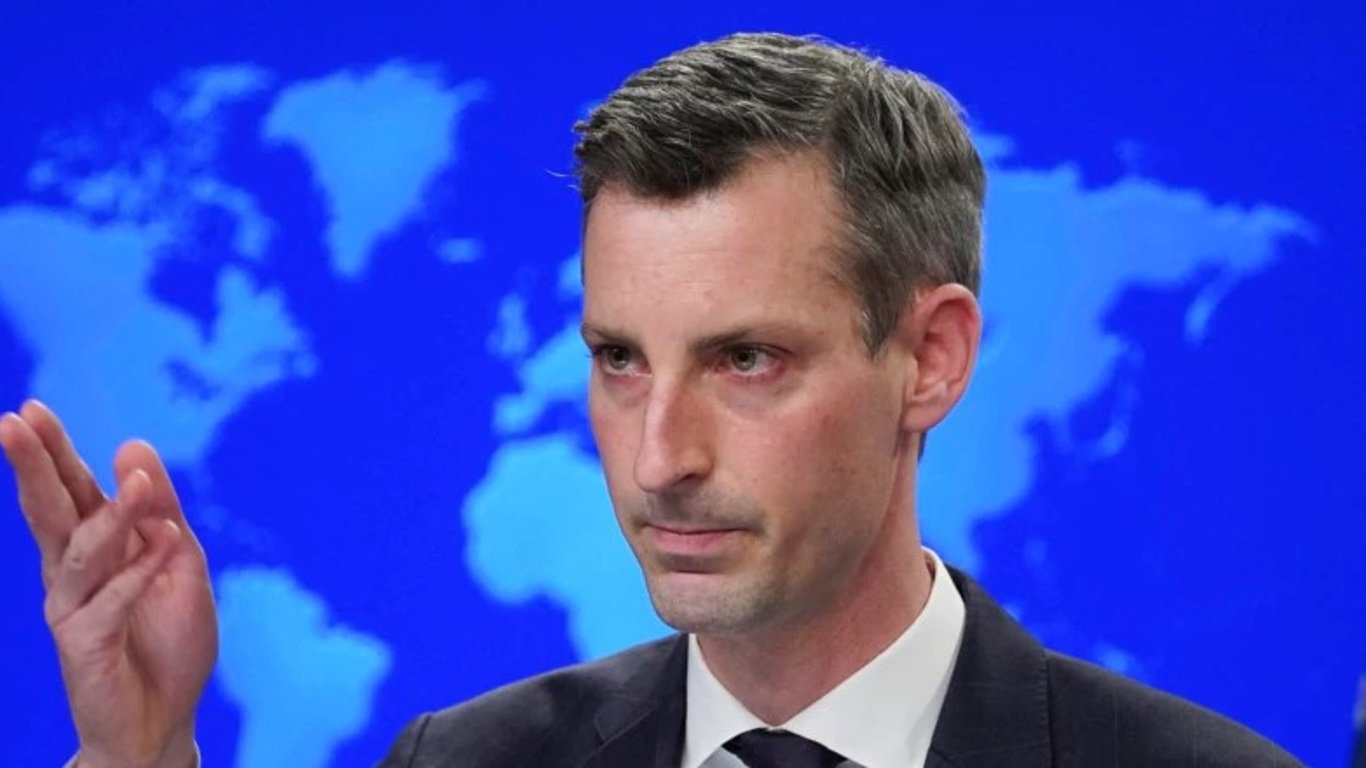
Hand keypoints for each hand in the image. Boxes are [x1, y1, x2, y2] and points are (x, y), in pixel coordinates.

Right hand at [1, 401, 216, 767]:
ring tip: (143, 485)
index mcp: (95, 549)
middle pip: (50, 512)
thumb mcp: (180, 560)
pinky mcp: (84, 645)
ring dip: (115, 516)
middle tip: (14, 422)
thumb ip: (159, 508)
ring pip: (82, 553)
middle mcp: (72, 575)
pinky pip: (112, 601)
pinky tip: (167, 543)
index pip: (69, 492)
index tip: (30, 408)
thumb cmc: (167, 638)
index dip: (51, 452)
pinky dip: (140, 572)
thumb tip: (132, 444)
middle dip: (35, 467)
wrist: (164, 718)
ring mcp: (73, 610)